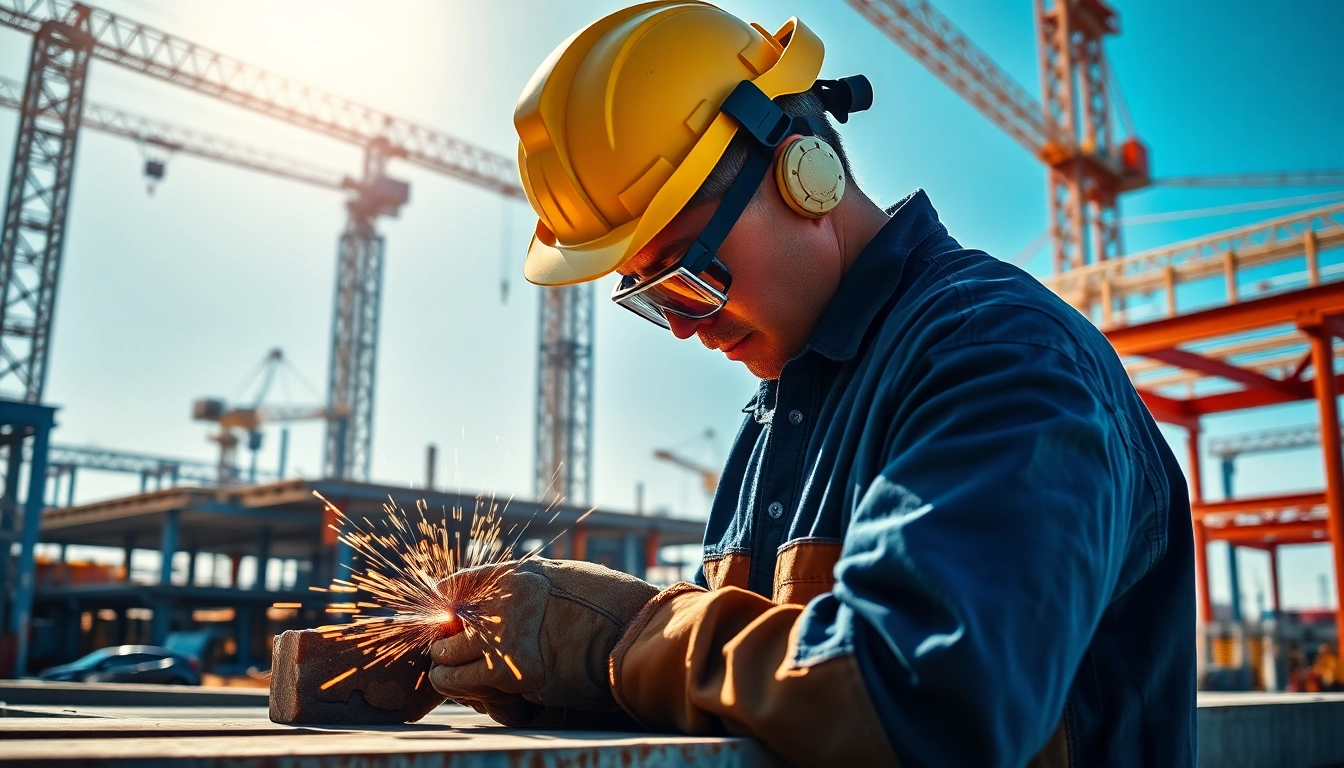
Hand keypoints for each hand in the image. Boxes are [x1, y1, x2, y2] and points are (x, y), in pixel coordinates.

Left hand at [428, 557, 657, 726]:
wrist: (638, 633)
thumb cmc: (610, 605)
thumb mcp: (563, 578)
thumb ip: (525, 590)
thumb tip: (489, 605)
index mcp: (518, 575)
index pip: (457, 585)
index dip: (447, 604)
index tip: (449, 617)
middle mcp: (504, 602)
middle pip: (447, 625)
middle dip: (448, 642)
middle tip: (455, 652)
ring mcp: (506, 638)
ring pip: (448, 659)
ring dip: (452, 670)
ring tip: (462, 673)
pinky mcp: (514, 675)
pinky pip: (468, 686)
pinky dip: (470, 691)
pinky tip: (485, 690)